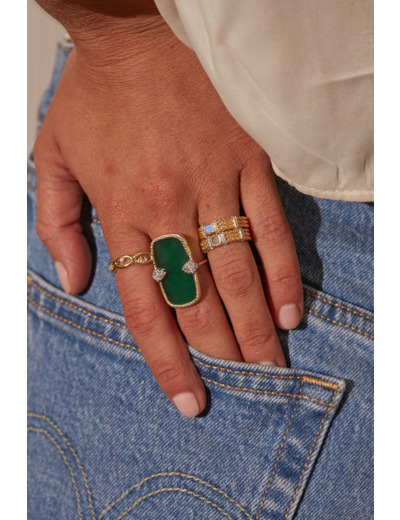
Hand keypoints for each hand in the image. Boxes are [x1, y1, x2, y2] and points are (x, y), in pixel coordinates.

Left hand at [33, 16, 302, 416]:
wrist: (135, 34)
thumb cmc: (95, 98)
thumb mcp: (52, 158)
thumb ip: (57, 226)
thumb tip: (76, 285)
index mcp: (120, 214)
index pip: (145, 308)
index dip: (168, 361)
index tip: (190, 399)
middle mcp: (167, 209)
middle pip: (197, 299)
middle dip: (220, 350)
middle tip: (241, 381)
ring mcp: (211, 185)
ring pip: (238, 273)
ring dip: (256, 325)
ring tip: (270, 363)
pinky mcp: (245, 162)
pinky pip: (269, 228)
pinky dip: (282, 273)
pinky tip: (289, 309)